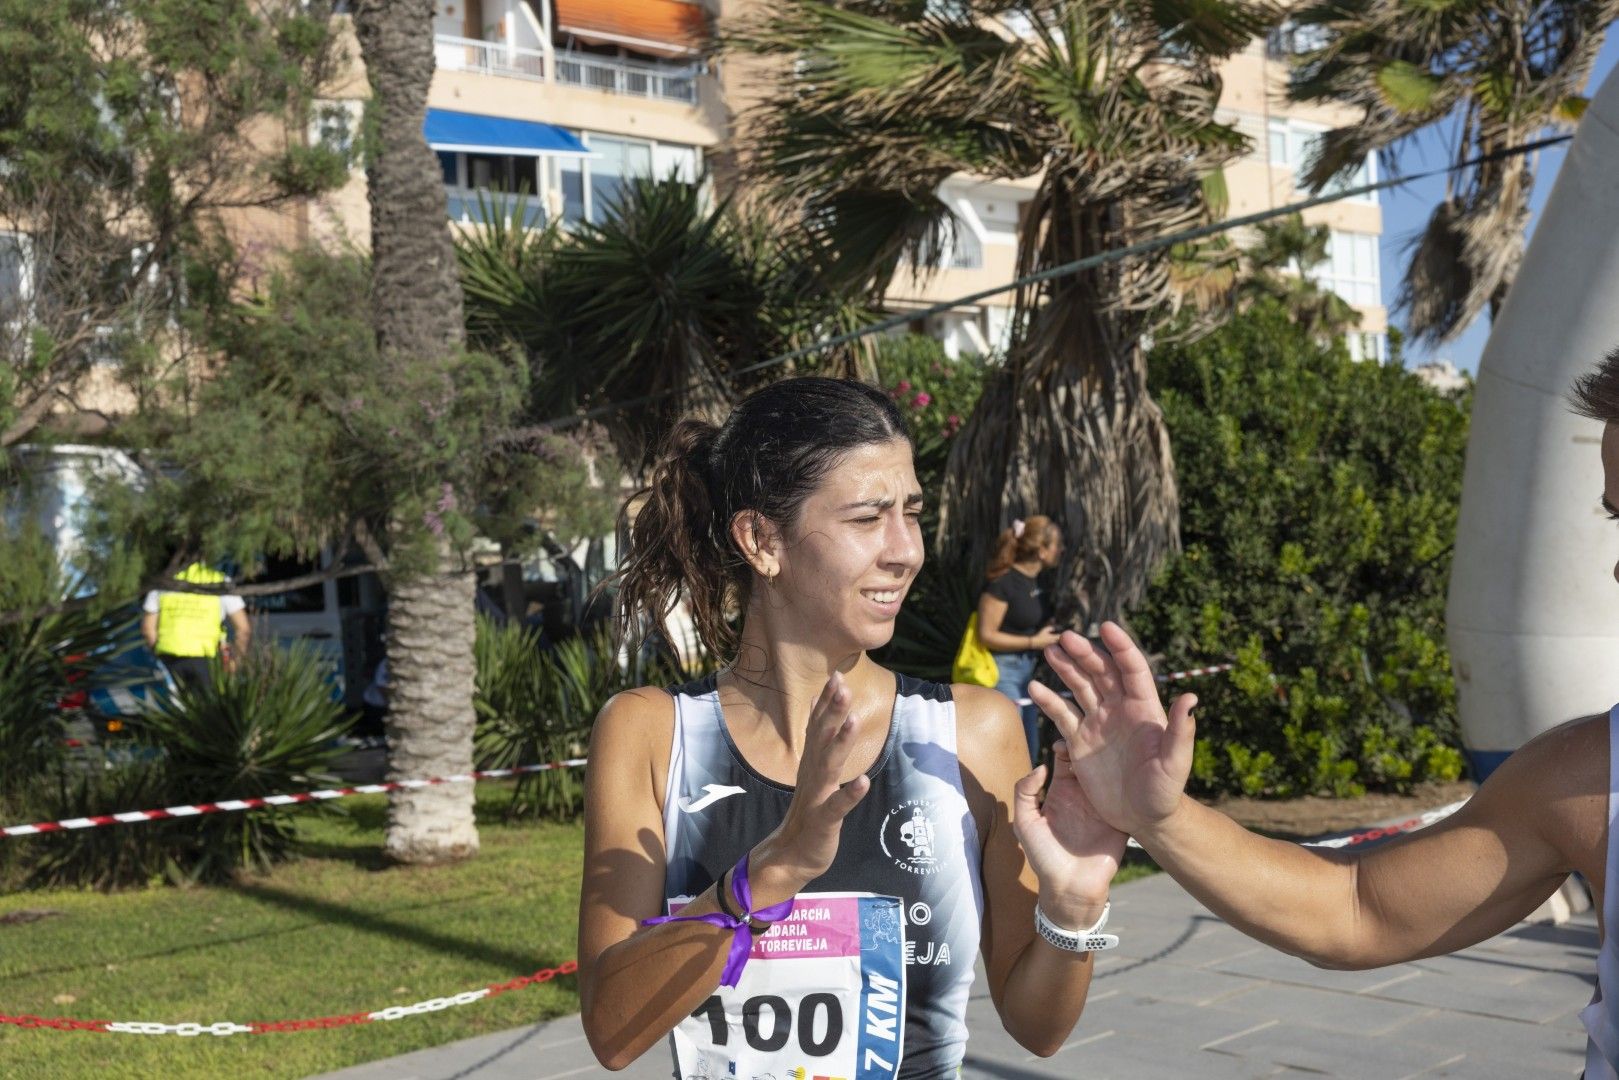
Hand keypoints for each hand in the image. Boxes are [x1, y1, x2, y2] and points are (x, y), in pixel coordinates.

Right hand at [751, 671, 870, 899]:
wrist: (791, 855)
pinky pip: (837, 807)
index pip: (818, 726)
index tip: (837, 674)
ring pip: (829, 766)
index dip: (827, 701)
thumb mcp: (815, 772)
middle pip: (822, 738)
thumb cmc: (810, 811)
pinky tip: (863, 782)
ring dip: (841, 743)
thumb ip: (821, 741)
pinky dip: (850, 795)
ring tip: (853, 721)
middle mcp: (812, 775)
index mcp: (811, 763)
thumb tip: (825, 708)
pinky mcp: (823, 821)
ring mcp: (817, 797)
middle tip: (841, 683)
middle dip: (832, 711)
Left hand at [1011, 740, 1124, 926]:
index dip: (1066, 745)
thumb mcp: (1026, 823)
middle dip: (1092, 745)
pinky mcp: (1121, 818)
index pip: (1066, 759)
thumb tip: (1041, 766)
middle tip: (1095, 732)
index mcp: (1061, 791)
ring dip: (1114, 758)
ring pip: (1111, 773)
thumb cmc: (1044, 856)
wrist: (1071, 888)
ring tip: (1115, 741)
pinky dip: (1132, 782)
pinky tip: (1134, 765)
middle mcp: (1084, 794)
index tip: (1067, 738)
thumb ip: (1025, 792)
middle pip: (1091, 761)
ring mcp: (1104, 804)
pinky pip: (1127, 796)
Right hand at [1030, 621, 1196, 837]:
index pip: (1132, 669)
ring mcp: (1098, 723)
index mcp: (1144, 708)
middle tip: (1065, 637)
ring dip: (1065, 667)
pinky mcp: (1080, 741)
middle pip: (1101, 672)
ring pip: (1080, 686)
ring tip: (1050, 651)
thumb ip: (1181, 731)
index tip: (1106, 626)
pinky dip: (1048, 700)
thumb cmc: (1166, 791)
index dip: (1120, 647)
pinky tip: (1034, 688)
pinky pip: (1062, 715)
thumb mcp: (1176, 762)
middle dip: (1084, 652)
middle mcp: (1120, 709)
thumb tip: (1190, 697)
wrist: (1145, 818)